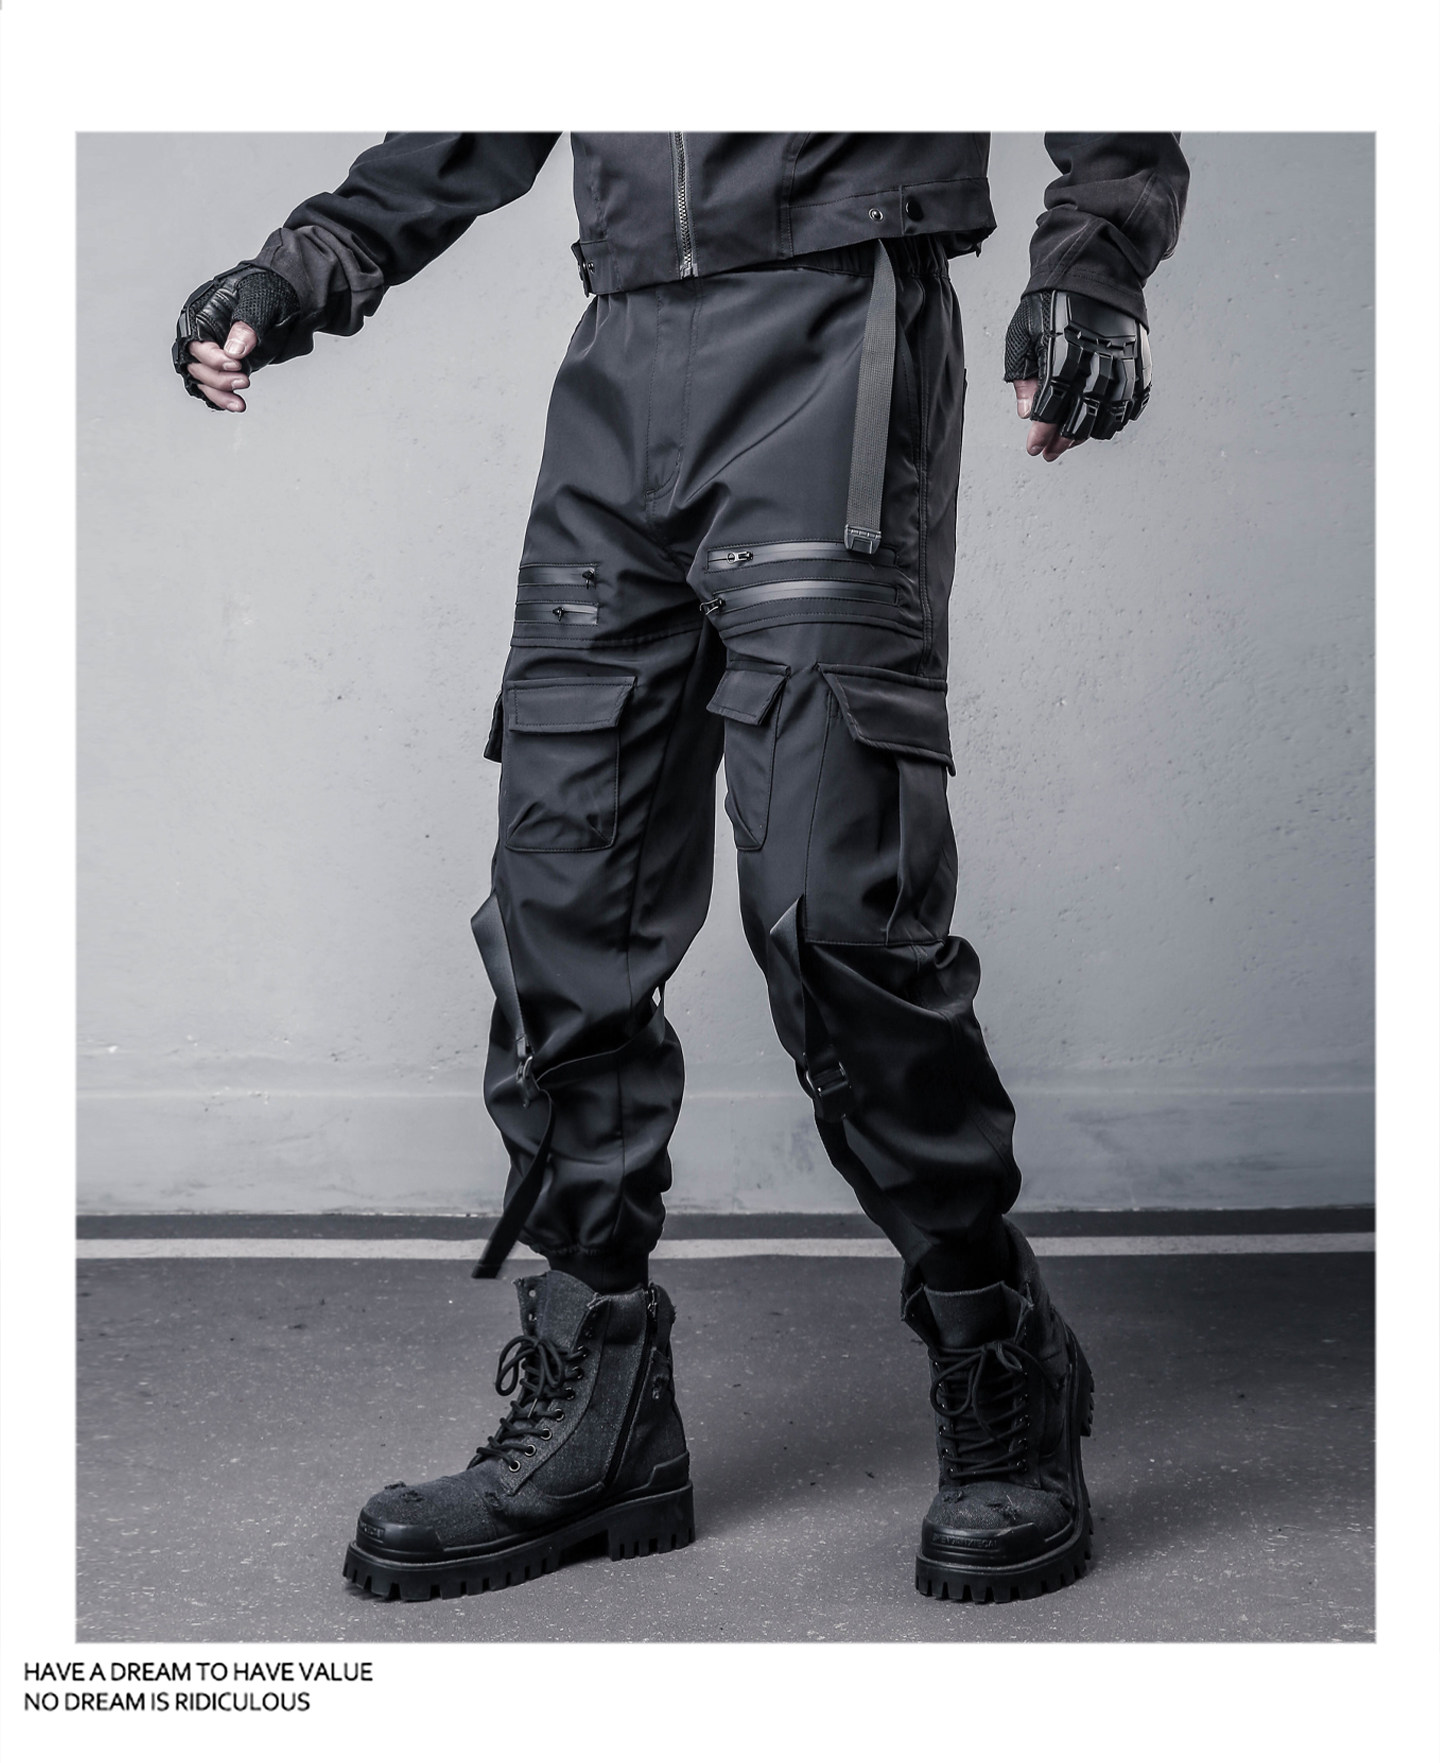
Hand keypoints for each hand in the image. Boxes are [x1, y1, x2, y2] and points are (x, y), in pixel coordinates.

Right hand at [172, 262, 300, 411]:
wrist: (283, 300)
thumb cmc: (267, 292)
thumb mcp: (259, 301)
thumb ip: (247, 325)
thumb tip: (234, 350)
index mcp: (200, 313)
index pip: (194, 341)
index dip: (211, 357)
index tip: (235, 364)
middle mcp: (201, 335)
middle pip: (195, 365)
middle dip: (217, 378)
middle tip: (244, 381)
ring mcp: (212, 353)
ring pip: (202, 381)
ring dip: (219, 394)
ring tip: (239, 404)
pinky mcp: (224, 368)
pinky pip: (213, 387)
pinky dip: (223, 399)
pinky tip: (237, 405)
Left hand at [1004, 290, 1151, 463]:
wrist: (1094, 267)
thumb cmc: (1052, 300)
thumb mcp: (1024, 331)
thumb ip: (1023, 373)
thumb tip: (1026, 414)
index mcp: (1064, 349)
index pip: (1052, 403)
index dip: (1042, 430)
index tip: (1034, 448)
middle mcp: (1097, 355)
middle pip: (1082, 413)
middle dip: (1063, 439)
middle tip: (1051, 452)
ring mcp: (1122, 357)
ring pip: (1111, 412)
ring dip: (1091, 433)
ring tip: (1075, 440)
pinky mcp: (1139, 358)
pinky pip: (1136, 398)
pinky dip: (1122, 417)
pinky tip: (1105, 424)